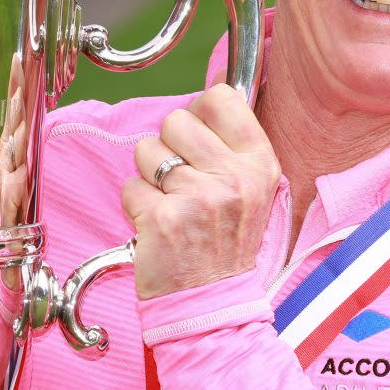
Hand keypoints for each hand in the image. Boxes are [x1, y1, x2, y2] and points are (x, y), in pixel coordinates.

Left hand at [121, 83, 280, 297]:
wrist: (211, 303)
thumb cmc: (225, 243)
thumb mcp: (252, 188)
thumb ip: (233, 141)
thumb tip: (214, 86)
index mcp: (260, 163)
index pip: (220, 99)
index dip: (199, 113)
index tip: (197, 140)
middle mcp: (234, 177)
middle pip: (176, 120)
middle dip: (169, 147)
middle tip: (182, 182)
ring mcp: (199, 197)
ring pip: (146, 150)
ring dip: (150, 176)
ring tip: (171, 204)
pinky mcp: (163, 219)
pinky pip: (130, 186)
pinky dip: (136, 205)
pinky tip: (157, 224)